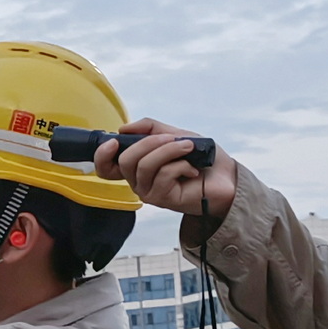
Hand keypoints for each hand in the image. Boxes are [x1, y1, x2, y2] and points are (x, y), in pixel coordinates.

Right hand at [94, 118, 237, 220]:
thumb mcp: (174, 134)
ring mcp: (149, 192)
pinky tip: (192, 169)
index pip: (106, 167)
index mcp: (137, 166)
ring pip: (145, 165)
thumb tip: (123, 128)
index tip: (115, 140)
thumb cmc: (201, 157)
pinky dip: (181, 165)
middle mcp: (138, 181)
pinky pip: (163, 174)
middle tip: (173, 138)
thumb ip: (149, 129)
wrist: (226, 177)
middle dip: (149, 143)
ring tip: (189, 148)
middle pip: (125, 160)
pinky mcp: (163, 200)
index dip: (102, 155)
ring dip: (169, 150)